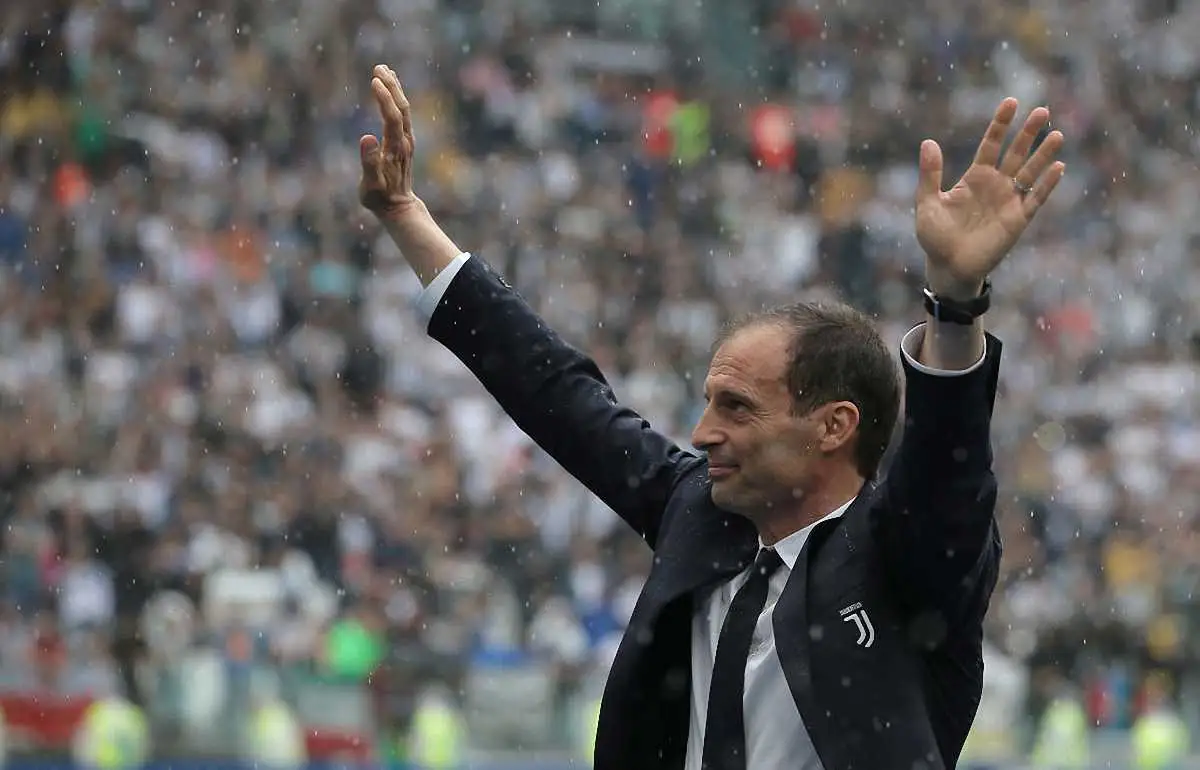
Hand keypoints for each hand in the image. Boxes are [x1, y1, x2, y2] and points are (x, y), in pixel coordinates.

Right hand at [359, 64, 419, 221]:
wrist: (399, 208)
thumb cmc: (380, 198)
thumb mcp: (370, 185)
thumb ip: (368, 162)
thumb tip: (366, 137)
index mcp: (395, 149)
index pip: (391, 117)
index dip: (384, 98)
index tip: (374, 80)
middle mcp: (404, 142)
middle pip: (401, 108)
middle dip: (391, 86)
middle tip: (379, 66)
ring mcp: (406, 141)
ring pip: (403, 110)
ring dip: (395, 89)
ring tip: (384, 69)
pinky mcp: (405, 142)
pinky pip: (402, 115)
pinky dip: (396, 99)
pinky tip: (391, 90)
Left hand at [915, 98, 1064, 297]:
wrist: (949, 267)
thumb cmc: (936, 237)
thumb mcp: (928, 203)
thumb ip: (930, 174)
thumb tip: (928, 141)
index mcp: (974, 177)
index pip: (991, 144)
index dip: (1001, 124)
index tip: (1011, 102)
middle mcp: (995, 185)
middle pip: (1016, 153)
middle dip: (1028, 133)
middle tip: (1042, 111)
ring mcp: (1009, 201)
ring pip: (1030, 172)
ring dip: (1043, 154)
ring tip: (1057, 134)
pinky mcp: (1018, 219)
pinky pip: (1035, 199)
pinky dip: (1047, 184)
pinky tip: (1058, 167)